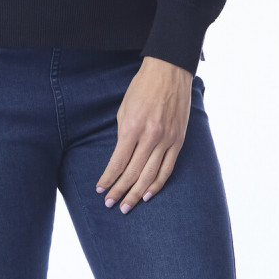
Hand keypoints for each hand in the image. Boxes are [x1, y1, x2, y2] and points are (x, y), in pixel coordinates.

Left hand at [95, 56, 192, 213]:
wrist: (170, 72)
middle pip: (133, 173)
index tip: (100, 189)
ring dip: (137, 193)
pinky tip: (148, 194)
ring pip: (151, 175)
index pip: (118, 162)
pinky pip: (168, 168)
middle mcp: (151, 136)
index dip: (108, 179)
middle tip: (110, 205)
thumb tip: (120, 158)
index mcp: (133, 127)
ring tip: (126, 206)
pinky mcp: (179, 140)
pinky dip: (157, 184)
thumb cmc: (142, 88)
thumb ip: (123, 135)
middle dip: (119, 191)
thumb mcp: (124, 109)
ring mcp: (167, 140)